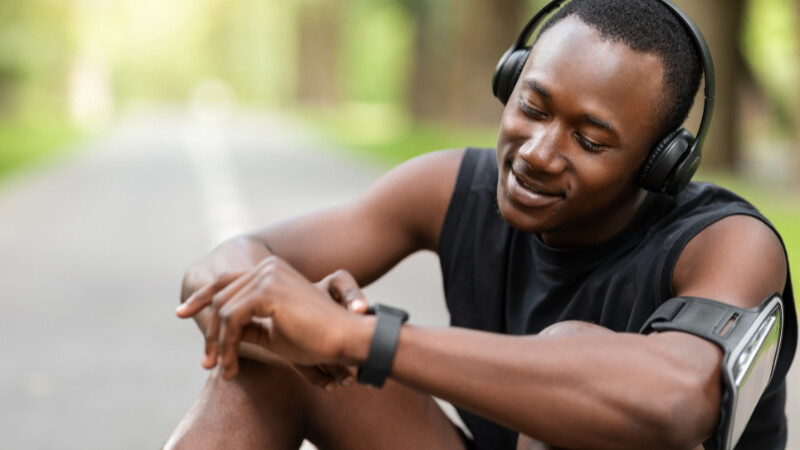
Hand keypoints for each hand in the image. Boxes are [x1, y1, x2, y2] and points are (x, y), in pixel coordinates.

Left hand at [177, 257, 372, 381]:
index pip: (226, 281)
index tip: (182, 314)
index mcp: (270, 271)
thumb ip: (247, 326)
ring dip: (219, 344)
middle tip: (207, 363)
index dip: (202, 297)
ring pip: (223, 310)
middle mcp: (267, 266)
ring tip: (224, 370)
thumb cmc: (316, 339)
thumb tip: (219, 332)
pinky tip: (231, 364)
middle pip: (220, 296)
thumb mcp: (273, 333)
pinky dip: (226, 344)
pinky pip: (231, 319)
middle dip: (210, 333)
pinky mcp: (267, 290)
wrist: (345, 338)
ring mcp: (267, 275)